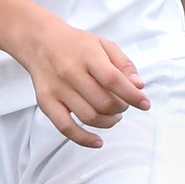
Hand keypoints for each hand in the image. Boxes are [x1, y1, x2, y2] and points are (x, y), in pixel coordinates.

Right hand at [10, 12, 148, 148]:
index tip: (144, 104)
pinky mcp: (46, 102)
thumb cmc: (76, 45)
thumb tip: (139, 86)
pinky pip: (65, 127)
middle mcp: (71, 72)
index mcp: (88, 56)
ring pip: (88, 116)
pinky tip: (97, 141)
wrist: (39, 41)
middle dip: (121, 109)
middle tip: (123, 105)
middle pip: (103, 102)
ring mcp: (57, 89)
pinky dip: (83, 138)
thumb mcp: (104, 45)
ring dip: (108, 122)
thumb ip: (124, 64)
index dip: (132, 95)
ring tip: (112, 116)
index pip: (113, 80)